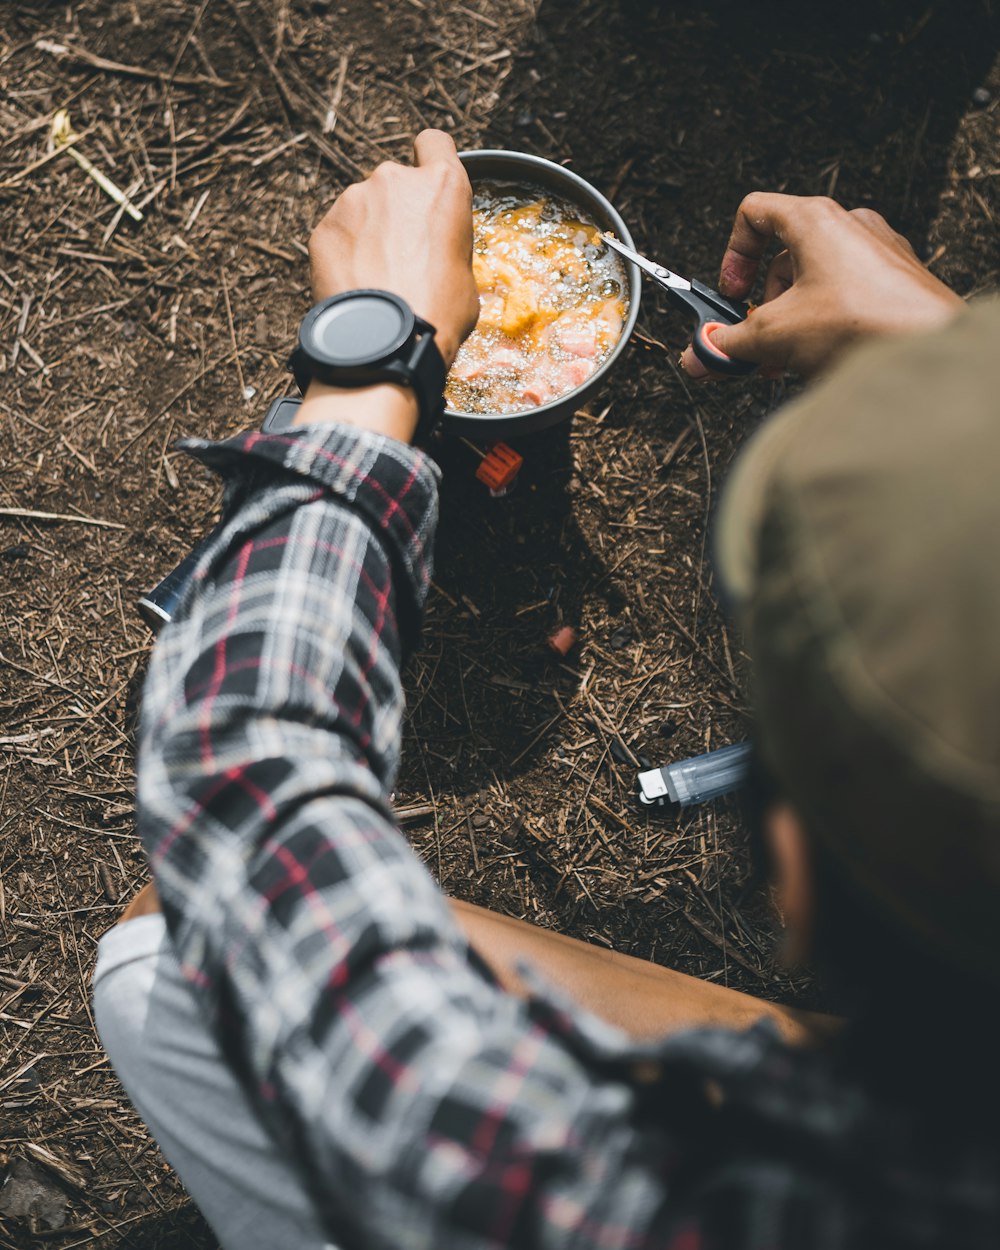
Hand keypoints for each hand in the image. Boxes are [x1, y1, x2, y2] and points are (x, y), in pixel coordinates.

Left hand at [307, 130, 478, 369]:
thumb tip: (434, 253)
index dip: (430, 160)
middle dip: (396, 212)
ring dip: (368, 234)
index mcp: (443, 186)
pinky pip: (338, 234)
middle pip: (395, 184)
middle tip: (402, 257)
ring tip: (376, 279)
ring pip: (363, 209)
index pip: (434, 142)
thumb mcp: (466, 275)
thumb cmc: (437, 313)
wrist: (387, 343)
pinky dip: (344, 254)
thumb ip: (446, 243)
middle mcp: (395, 180)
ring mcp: (354, 200)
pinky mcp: (324, 226)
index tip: (426, 184)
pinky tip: (354, 286)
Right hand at [680, 193, 962, 380]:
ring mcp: (877, 253)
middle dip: (763, 306)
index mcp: (815, 220)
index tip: (731, 292)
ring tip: (786, 360)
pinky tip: (819, 359)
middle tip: (755, 340)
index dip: (733, 255)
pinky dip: (823, 324)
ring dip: (791, 321)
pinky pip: (845, 296)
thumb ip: (727, 342)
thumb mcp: (774, 335)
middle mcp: (849, 227)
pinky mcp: (896, 283)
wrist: (926, 349)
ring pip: (814, 282)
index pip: (755, 213)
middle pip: (784, 257)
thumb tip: (700, 352)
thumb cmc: (864, 323)